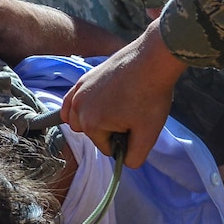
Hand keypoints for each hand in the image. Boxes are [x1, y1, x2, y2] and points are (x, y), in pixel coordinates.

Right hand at [60, 26, 188, 166]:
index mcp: (91, 124)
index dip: (123, 141)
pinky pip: (71, 102)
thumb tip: (125, 163)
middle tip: (129, 116)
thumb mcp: (149, 134)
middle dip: (108, 130)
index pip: (106, 148)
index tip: (136, 127)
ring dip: (94, 119)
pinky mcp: (82, 80)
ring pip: (79, 119)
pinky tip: (92, 106)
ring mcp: (77, 92)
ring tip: (117, 108)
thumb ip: (135, 157)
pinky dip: (79, 107)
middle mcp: (78, 108)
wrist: (152, 60)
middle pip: (91, 133)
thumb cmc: (151, 97)